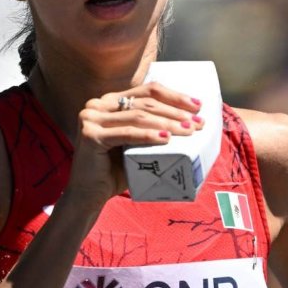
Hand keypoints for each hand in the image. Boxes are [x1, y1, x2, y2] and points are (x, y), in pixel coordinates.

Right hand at [65, 81, 203, 201]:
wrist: (90, 195)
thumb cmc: (117, 170)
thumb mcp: (137, 144)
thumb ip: (151, 128)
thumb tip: (190, 122)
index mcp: (110, 101)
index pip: (146, 91)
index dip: (174, 96)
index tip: (197, 105)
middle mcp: (98, 104)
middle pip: (145, 102)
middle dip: (175, 112)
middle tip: (198, 122)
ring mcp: (91, 118)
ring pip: (138, 116)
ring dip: (167, 123)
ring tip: (188, 131)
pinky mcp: (91, 135)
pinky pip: (127, 133)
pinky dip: (148, 135)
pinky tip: (166, 138)